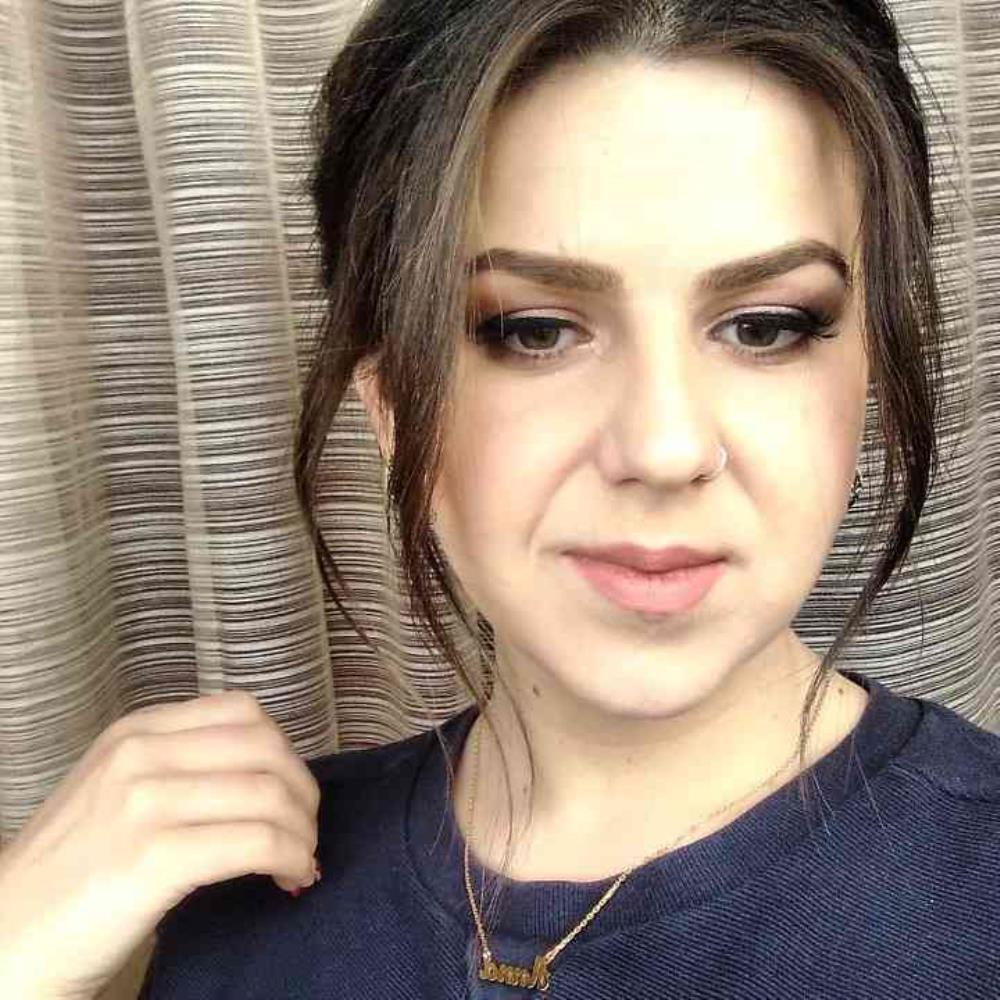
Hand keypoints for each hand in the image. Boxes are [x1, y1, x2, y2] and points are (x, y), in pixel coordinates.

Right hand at [0, 690, 320, 998]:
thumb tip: (266, 773)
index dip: (283, 752)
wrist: (6, 940)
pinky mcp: (155, 858)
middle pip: (266, 748)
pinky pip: (257, 842)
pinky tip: (289, 878)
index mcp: (137, 731)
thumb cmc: (69, 872)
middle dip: (301, 791)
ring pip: (269, 794)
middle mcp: (141, 754)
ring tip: (301, 861)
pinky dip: (290, 858)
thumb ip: (178, 765)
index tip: (290, 792)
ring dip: (302, 831)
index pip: (243, 712)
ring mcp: (145, 802)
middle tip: (305, 831)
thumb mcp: (115, 790)